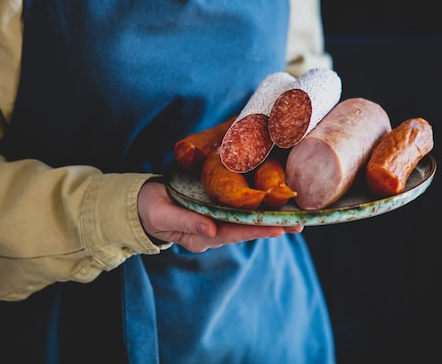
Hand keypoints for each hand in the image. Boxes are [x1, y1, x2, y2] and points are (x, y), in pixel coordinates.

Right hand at [137, 181, 302, 252]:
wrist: (142, 204)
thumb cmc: (150, 208)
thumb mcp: (162, 214)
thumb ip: (186, 223)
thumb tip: (211, 230)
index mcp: (202, 236)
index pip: (234, 233)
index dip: (257, 229)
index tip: (279, 228)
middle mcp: (213, 232)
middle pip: (246, 230)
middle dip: (272, 226)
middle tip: (299, 224)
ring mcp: (215, 223)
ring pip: (246, 222)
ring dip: (269, 219)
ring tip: (294, 217)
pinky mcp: (215, 211)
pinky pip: (239, 212)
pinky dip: (256, 209)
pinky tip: (273, 205)